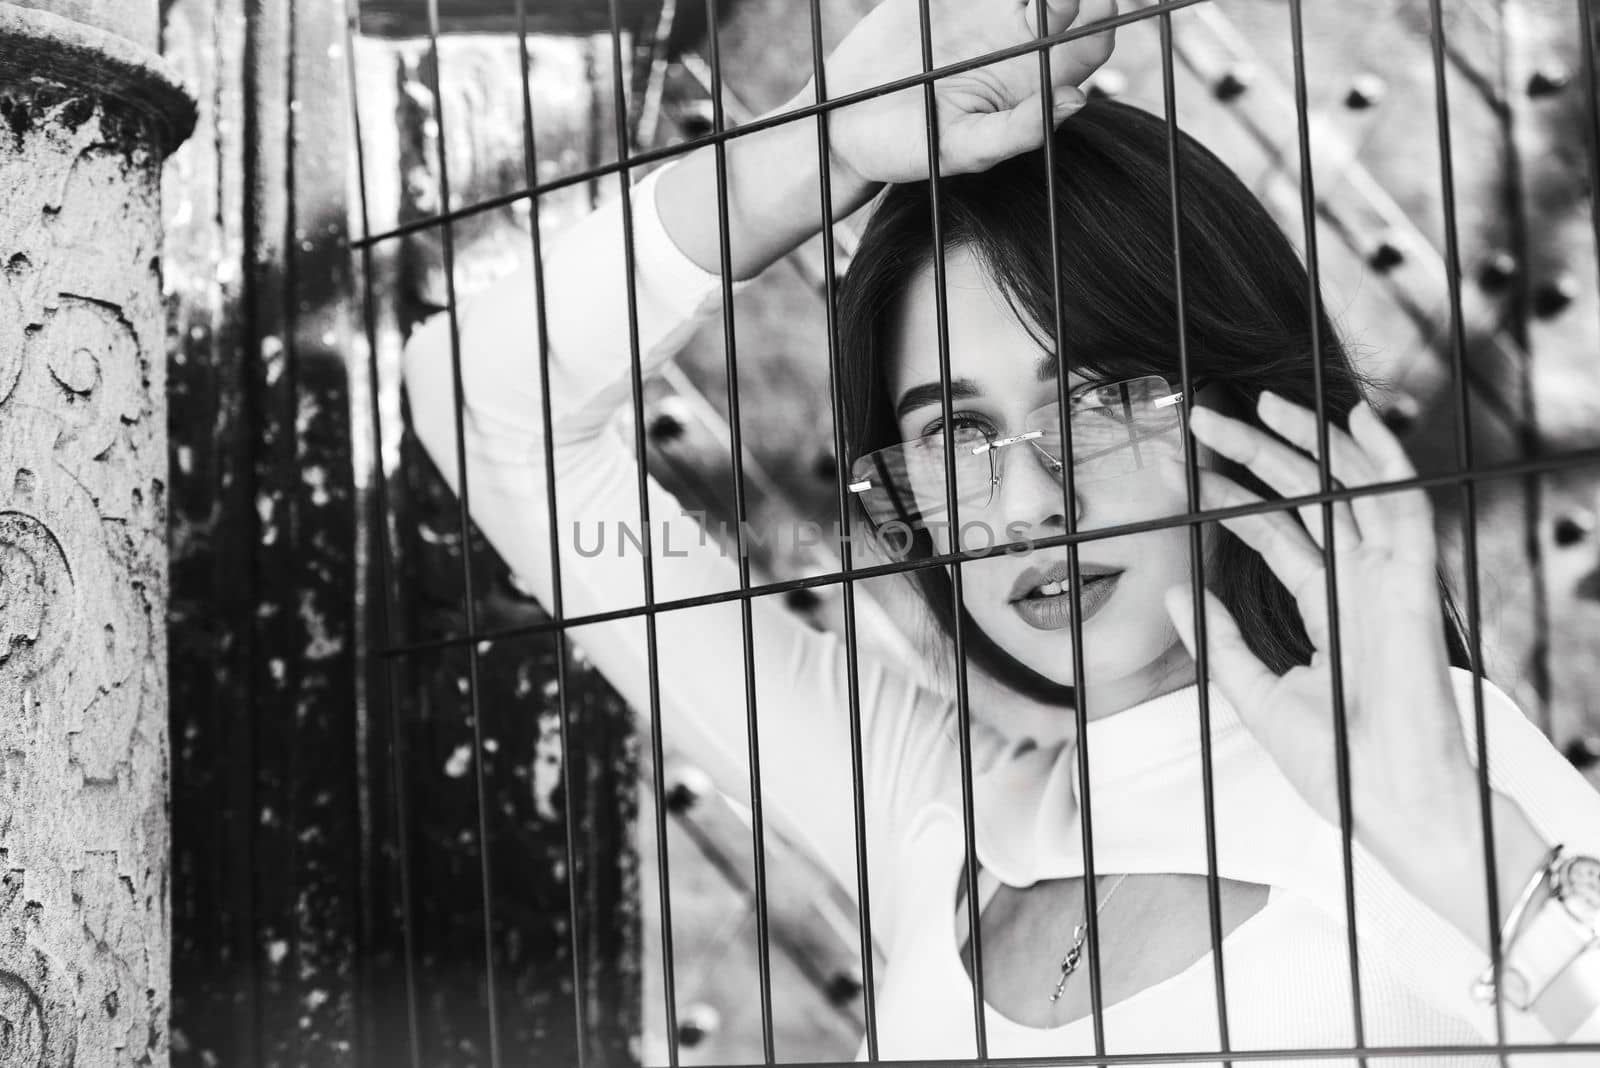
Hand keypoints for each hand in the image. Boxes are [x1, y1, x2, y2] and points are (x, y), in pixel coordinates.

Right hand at [817, 0, 1116, 184]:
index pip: (1090, 40)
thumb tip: (1079, 101)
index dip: (1100, 16)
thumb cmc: (907, 149)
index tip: (1086, 1)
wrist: (843, 125)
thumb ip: (1018, 132)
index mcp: (1035, 79)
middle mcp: (1020, 38)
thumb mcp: (962, 148)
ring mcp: (988, 10)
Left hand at [1162, 392, 1479, 866]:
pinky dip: (1385, 460)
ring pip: (1348, 488)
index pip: (1276, 532)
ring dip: (1308, 441)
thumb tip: (1172, 592)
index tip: (1186, 467)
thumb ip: (1219, 641)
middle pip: (1304, 498)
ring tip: (1260, 402)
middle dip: (1256, 452)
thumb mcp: (1256, 695)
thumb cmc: (1336, 767)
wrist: (1389, 805)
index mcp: (1328, 605)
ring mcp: (1387, 577)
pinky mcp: (1413, 583)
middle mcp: (1359, 581)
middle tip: (1201, 417)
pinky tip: (1356, 421)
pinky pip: (1405, 505)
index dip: (1233, 496)